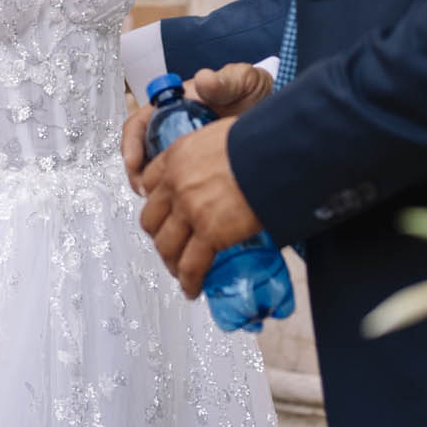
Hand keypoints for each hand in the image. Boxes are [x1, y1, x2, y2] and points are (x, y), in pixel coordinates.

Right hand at [122, 65, 272, 193]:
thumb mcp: (240, 82)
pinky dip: (177, 197)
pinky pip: (179, 185)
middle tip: (145, 191)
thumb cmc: (251, 92)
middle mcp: (172, 128)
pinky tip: (187, 205)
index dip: (130, 144)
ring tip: (164, 202)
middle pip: (141, 154)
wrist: (274, 111)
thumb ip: (224, 81)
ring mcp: (184, 150)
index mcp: (173, 106)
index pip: (139, 124)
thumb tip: (205, 81)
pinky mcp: (197, 168)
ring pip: (157, 173)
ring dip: (155, 189)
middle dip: (138, 175)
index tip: (133, 161)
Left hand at [138, 114, 264, 298]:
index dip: (155, 201)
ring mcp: (190, 209)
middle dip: (159, 235)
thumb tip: (230, 166)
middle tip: (171, 244)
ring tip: (180, 272)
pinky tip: (193, 289)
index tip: (162, 211)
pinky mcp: (209, 233)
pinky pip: (191, 266)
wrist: (277, 153)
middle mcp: (177, 183)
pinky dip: (189, 282)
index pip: (149, 182)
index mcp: (178, 155)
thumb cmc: (261, 141)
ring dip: (171, 262)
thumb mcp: (223, 136)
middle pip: (151, 219)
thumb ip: (214, 154)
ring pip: (166, 246)